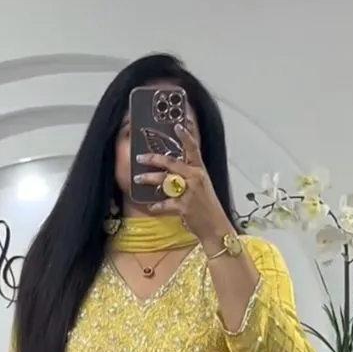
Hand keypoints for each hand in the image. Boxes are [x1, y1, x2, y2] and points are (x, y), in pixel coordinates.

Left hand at [134, 123, 229, 247]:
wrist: (215, 226)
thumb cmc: (207, 206)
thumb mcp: (202, 185)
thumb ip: (189, 174)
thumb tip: (172, 168)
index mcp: (200, 170)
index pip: (193, 149)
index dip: (186, 135)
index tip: (177, 124)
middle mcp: (195, 178)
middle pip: (171, 163)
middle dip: (153, 159)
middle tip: (139, 157)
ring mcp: (189, 192)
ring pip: (164, 181)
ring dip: (148, 179)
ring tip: (137, 179)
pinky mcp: (184, 206)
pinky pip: (165, 204)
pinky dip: (157, 206)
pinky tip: (151, 206)